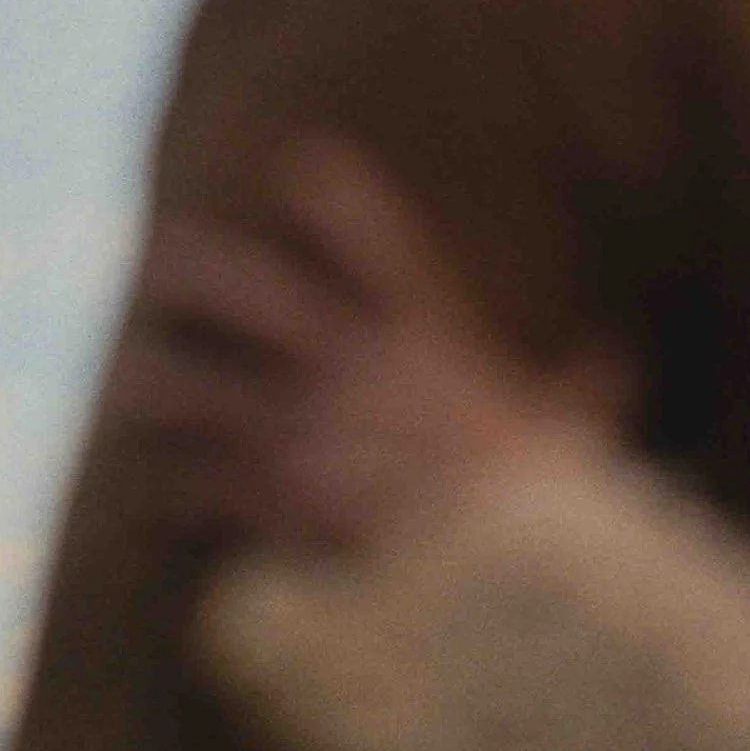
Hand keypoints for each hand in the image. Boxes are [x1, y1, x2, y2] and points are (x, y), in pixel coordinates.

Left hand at [107, 141, 632, 558]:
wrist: (503, 588)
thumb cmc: (547, 510)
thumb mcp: (572, 440)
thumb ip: (586, 392)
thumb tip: (619, 359)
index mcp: (428, 341)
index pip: (379, 246)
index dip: (335, 200)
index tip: (301, 163)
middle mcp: (355, 371)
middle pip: (253, 292)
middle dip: (198, 270)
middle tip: (159, 257)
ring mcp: (304, 433)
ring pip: (198, 386)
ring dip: (157, 385)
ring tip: (130, 386)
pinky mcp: (272, 503)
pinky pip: (198, 487)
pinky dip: (175, 494)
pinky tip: (159, 501)